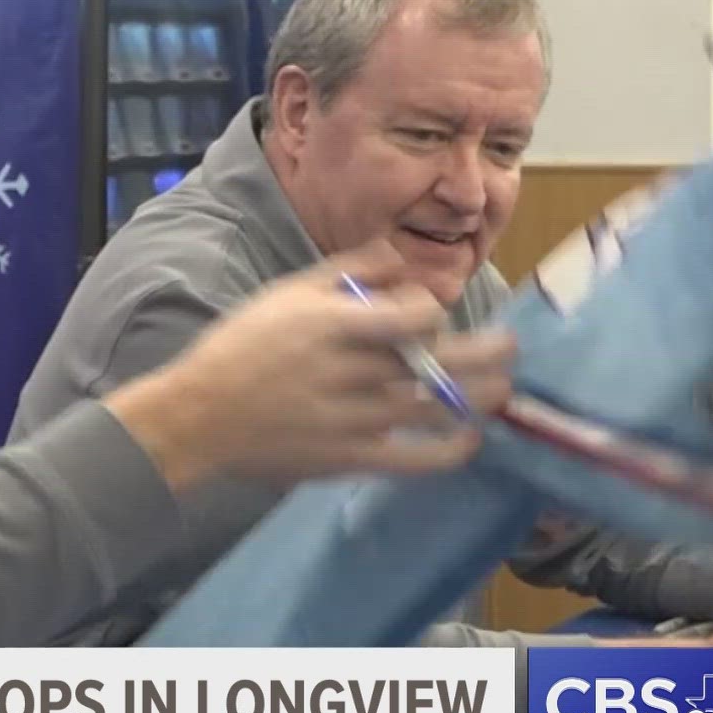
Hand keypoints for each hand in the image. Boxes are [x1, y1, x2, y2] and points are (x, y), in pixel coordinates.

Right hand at [108, 247, 514, 489]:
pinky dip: (450, 451)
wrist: (200, 415)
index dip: (434, 310)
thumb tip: (400, 254)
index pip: (418, 314)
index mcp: (338, 324)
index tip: (430, 312)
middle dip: (490, 352)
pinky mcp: (352, 458)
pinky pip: (416, 459)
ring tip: (501, 390)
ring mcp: (356, 418)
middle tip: (512, 347)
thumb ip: (348, 271)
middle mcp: (355, 371)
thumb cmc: (241, 347)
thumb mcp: (286, 292)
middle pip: (444, 361)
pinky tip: (467, 440)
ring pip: (440, 408)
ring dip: (482, 398)